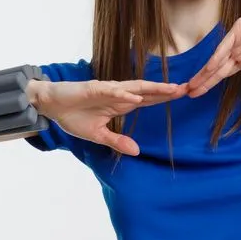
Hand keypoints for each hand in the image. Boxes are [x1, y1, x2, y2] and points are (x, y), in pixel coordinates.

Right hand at [35, 78, 188, 155]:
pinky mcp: (92, 89)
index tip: (183, 96)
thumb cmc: (74, 117)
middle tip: (189, 88)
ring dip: (153, 88)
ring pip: (134, 87)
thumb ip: (118, 141)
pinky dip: (124, 93)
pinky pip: (111, 91)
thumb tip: (137, 152)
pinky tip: (137, 96)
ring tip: (171, 89)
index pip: (148, 99)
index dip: (164, 98)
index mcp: (120, 104)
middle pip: (147, 91)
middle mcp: (117, 94)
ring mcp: (106, 90)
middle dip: (167, 91)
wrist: (51, 105)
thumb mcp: (98, 135)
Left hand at [186, 0, 240, 97]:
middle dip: (202, 81)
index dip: (210, 83)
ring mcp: (238, 39)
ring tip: (191, 85)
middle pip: (216, 69)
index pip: (225, 73)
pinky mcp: (239, 29)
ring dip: (205, 73)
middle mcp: (240, 50)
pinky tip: (208, 69)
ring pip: (217, 59)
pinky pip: (226, 46)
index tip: (196, 94)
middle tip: (187, 93)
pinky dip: (218, 58)